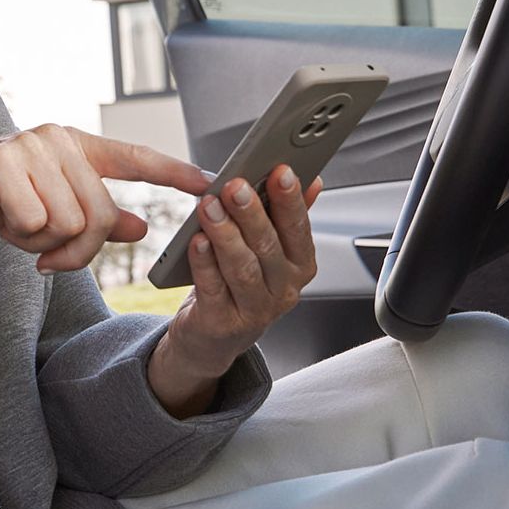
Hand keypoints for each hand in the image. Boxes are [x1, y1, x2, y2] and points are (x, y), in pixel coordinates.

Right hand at [0, 124, 210, 271]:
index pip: (134, 157)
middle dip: (77, 250)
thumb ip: (98, 218)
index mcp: (76, 146)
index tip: (210, 184)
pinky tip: (2, 223)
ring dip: (44, 245)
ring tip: (20, 230)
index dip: (174, 172)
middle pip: (100, 214)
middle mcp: (58, 139)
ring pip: (70, 223)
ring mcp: (30, 148)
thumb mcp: (53, 212)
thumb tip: (140, 227)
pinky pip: (37, 222)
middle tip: (47, 258)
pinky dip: (20, 237)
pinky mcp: (2, 165)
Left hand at [146, 164, 323, 415]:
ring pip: (242, 267)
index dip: (291, 200)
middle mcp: (283, 290)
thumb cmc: (240, 285)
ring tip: (209, 206)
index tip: (280, 170)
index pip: (299, 229)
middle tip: (235, 185)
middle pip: (269, 246)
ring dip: (225, 233)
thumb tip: (313, 180)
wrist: (213, 338)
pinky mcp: (222, 323)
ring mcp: (255, 310)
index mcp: (299, 266)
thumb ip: (287, 217)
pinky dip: (204, 263)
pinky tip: (196, 241)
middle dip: (252, 213)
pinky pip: (213, 288)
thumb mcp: (270, 252)